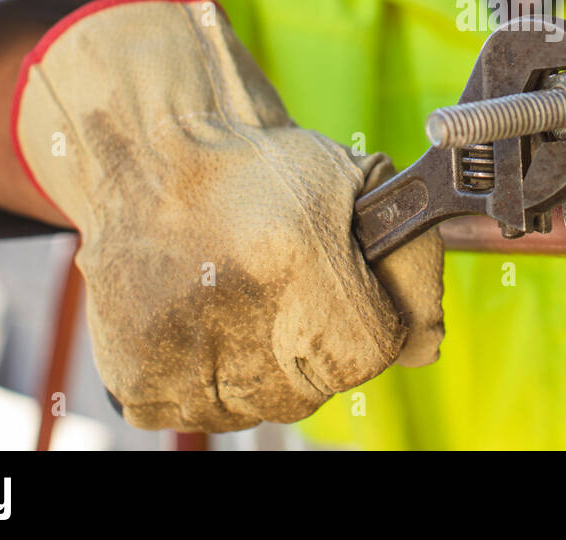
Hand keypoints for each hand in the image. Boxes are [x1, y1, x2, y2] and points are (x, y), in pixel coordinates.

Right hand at [12, 0, 442, 431]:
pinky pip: (202, 413)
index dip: (370, 322)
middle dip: (320, 347)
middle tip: (291, 295)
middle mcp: (236, 313)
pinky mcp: (139, 380)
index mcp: (298, 256)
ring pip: (262, 407)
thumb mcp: (355, 186)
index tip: (349, 297)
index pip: (370, 351)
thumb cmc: (260, 165)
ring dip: (266, 369)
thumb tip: (426, 347)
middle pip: (317, 386)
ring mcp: (180, 356)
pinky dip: (211, 380)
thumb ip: (408, 263)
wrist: (153, 153)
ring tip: (247, 305)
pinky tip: (207, 324)